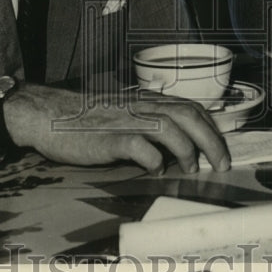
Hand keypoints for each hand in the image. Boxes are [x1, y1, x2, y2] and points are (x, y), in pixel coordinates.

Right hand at [8, 87, 230, 174]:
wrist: (50, 115)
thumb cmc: (86, 118)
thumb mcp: (124, 112)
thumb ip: (147, 120)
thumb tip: (176, 142)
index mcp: (146, 101)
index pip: (190, 107)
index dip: (211, 127)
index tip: (221, 147)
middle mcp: (140, 107)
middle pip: (188, 116)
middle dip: (211, 140)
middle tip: (222, 163)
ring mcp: (126, 120)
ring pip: (170, 128)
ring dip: (188, 150)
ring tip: (192, 169)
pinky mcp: (110, 138)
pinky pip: (140, 146)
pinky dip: (155, 159)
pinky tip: (157, 170)